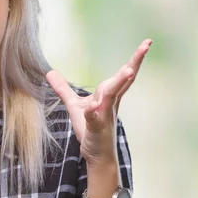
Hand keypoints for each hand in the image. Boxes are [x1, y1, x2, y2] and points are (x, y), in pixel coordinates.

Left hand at [46, 39, 151, 167]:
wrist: (97, 155)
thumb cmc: (91, 130)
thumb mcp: (74, 106)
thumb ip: (64, 89)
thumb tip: (50, 73)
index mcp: (109, 96)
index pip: (123, 75)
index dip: (135, 59)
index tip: (146, 43)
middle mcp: (110, 104)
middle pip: (123, 80)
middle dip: (134, 63)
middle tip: (146, 46)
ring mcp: (104, 116)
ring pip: (111, 97)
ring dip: (119, 83)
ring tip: (128, 71)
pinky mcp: (96, 129)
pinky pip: (95, 119)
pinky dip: (93, 112)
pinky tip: (92, 107)